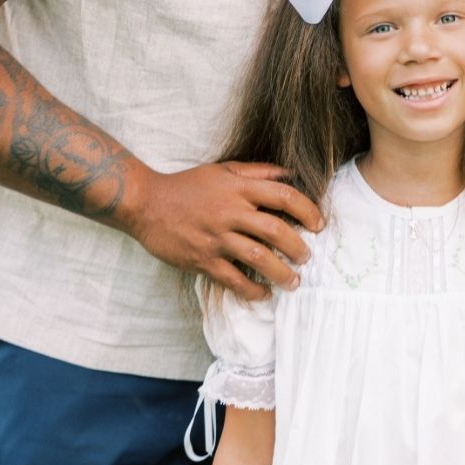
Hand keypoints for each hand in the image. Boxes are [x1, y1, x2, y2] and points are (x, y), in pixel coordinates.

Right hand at [123, 160, 321, 295]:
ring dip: (281, 272)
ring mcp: (216, 238)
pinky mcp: (202, 259)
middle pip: (276, 230)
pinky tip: (263, 294)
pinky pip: (233, 279)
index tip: (318, 224)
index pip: (283, 196)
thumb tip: (289, 174)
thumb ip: (257, 172)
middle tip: (307, 257)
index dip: (307, 210)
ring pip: (258, 257)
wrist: (146, 203)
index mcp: (238, 188)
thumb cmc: (187, 186)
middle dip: (298, 247)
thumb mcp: (222, 170)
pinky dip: (252, 289)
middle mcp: (230, 212)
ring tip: (294, 282)